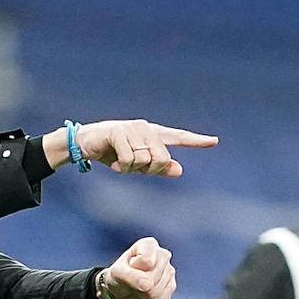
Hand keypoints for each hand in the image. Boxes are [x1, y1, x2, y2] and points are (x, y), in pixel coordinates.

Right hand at [44, 119, 217, 176]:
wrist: (84, 144)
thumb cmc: (111, 153)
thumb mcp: (136, 165)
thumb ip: (158, 167)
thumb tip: (180, 170)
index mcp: (152, 134)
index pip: (177, 136)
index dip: (195, 140)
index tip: (214, 141)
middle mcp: (145, 128)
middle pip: (161, 158)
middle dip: (149, 170)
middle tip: (133, 170)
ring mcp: (132, 129)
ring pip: (145, 160)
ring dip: (132, 169)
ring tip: (120, 163)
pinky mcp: (118, 132)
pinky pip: (131, 159)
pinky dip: (123, 167)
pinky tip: (114, 162)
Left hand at [96, 237, 175, 298]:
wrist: (122, 289)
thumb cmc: (119, 276)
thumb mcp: (117, 273)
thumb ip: (129, 276)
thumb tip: (147, 285)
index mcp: (149, 244)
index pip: (146, 261)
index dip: (133, 269)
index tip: (128, 268)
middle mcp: (163, 255)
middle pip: (150, 278)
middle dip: (137, 284)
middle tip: (131, 281)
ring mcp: (170, 270)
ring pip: (155, 291)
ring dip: (142, 294)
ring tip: (137, 287)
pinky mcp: (172, 286)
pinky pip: (160, 298)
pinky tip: (144, 293)